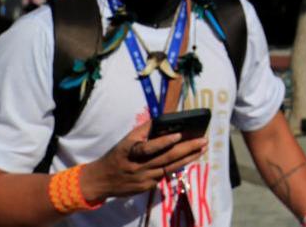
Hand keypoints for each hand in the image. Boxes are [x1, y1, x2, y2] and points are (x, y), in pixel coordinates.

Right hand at [80, 120, 207, 200]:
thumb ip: (144, 130)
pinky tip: (189, 159)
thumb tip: (164, 118)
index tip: (179, 135)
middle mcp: (138, 166)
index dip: (164, 142)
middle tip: (204, 141)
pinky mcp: (146, 187)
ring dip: (188, 158)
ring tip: (202, 149)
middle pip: (166, 158)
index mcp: (131, 151)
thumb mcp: (127, 139)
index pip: (148, 148)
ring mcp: (143, 179)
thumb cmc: (118, 154)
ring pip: (169, 168)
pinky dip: (177, 167)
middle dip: (187, 149)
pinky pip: (163, 175)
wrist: (102, 180)